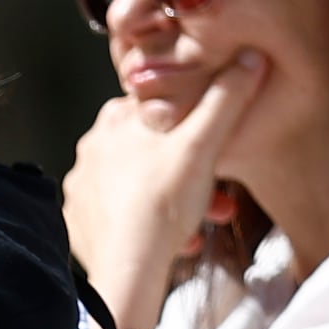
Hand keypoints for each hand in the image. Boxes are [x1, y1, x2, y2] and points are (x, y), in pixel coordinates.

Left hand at [61, 48, 263, 328]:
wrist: (129, 270)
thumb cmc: (163, 204)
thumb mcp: (204, 144)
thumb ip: (226, 98)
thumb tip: (247, 58)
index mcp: (114, 121)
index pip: (158, 109)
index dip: (192, 127)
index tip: (214, 148)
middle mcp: (90, 151)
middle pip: (152, 152)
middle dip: (190, 172)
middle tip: (217, 196)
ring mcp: (82, 190)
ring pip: (140, 186)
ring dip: (175, 201)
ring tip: (198, 223)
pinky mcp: (80, 224)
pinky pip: (122, 217)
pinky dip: (149, 225)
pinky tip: (172, 240)